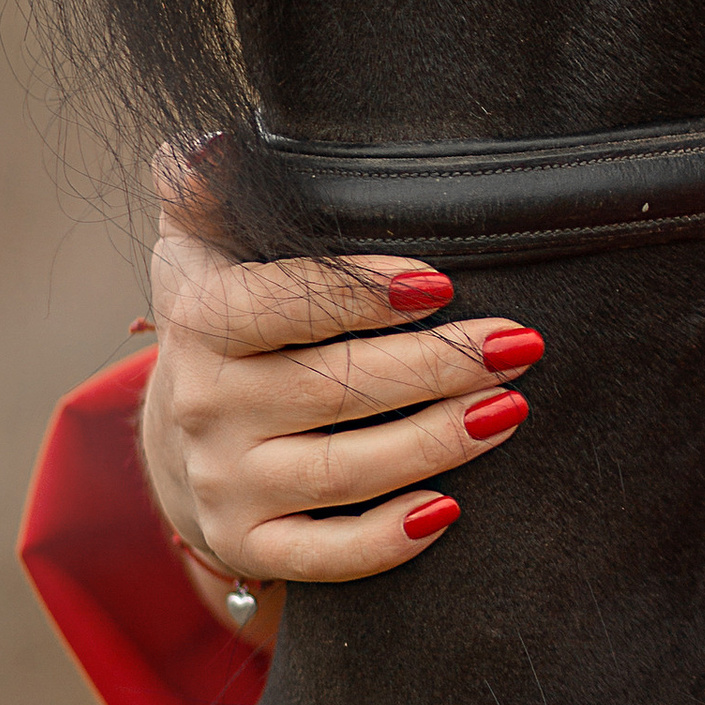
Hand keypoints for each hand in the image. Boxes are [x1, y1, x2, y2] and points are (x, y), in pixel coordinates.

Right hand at [138, 154, 545, 620]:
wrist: (185, 435)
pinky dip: (387, 539)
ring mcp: (225, 483)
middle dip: (436, 364)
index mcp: (197, 321)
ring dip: (436, 441)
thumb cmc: (231, 320)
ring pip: (343, 471)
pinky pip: (323, 556)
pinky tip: (451, 508)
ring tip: (510, 408)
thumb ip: (211, 191)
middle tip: (519, 343)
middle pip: (331, 387)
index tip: (441, 282)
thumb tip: (211, 148)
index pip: (273, 304)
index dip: (356, 292)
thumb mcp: (205, 245)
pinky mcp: (248, 544)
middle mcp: (202, 405)